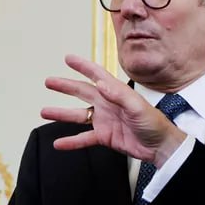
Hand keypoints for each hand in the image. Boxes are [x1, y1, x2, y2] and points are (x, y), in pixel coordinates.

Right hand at [42, 55, 186, 166]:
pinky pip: (84, 138)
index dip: (83, 66)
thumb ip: (119, 95)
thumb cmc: (154, 123)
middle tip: (49, 81)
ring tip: (44, 111)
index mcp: (116, 92)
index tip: (68, 58)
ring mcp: (104, 120)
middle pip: (82, 92)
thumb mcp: (138, 106)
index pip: (97, 75)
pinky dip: (71, 141)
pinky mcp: (104, 136)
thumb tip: (100, 84)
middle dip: (65, 86)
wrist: (160, 146)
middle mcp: (107, 104)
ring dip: (62, 113)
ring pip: (78, 115)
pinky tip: (59, 143)